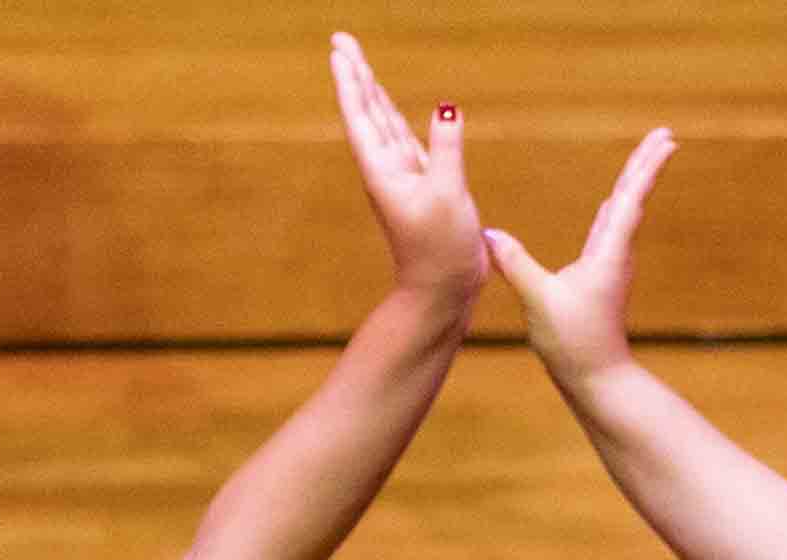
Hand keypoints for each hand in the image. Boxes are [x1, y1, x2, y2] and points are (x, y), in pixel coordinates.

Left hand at [332, 35, 484, 312]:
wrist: (442, 292)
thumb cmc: (440, 250)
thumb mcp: (447, 195)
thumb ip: (447, 148)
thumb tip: (447, 106)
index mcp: (383, 170)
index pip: (361, 115)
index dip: (351, 80)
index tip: (339, 49)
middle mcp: (387, 170)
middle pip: (368, 111)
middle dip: (357, 75)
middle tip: (342, 41)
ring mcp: (404, 178)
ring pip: (386, 124)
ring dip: (374, 92)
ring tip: (361, 65)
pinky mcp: (423, 186)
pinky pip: (407, 142)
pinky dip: (399, 118)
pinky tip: (392, 106)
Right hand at [485, 129, 673, 394]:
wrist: (597, 380)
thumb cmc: (574, 343)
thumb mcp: (539, 301)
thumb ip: (515, 263)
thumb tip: (487, 234)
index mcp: (608, 253)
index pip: (630, 198)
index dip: (646, 166)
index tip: (666, 139)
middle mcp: (615, 254)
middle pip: (632, 198)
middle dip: (646, 164)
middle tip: (665, 135)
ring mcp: (610, 266)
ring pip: (624, 214)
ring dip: (633, 184)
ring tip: (642, 160)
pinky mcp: (601, 278)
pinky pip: (610, 232)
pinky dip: (615, 210)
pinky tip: (612, 205)